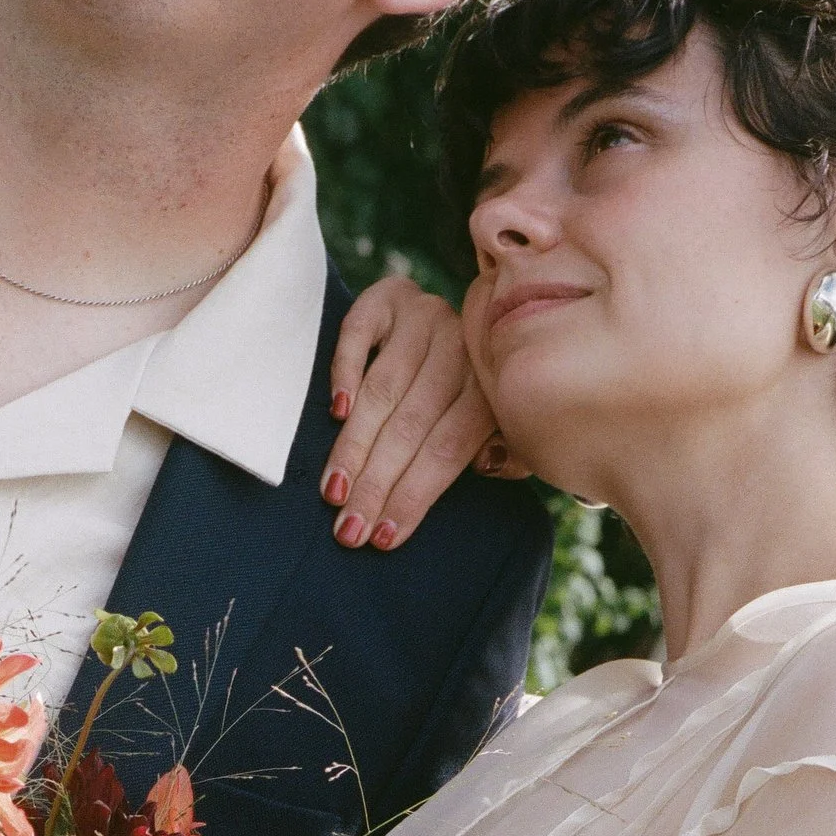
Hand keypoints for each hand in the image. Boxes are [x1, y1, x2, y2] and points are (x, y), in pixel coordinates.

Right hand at [322, 273, 524, 552]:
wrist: (475, 309)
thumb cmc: (473, 389)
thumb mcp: (501, 422)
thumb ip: (501, 450)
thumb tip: (482, 466)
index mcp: (491, 384)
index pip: (449, 447)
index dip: (416, 494)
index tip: (385, 538)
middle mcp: (461, 346)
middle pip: (413, 424)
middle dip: (377, 483)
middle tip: (349, 530)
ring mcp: (425, 316)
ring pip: (384, 389)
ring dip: (354, 446)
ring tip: (334, 492)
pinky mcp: (388, 296)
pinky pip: (360, 332)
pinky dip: (346, 371)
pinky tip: (337, 413)